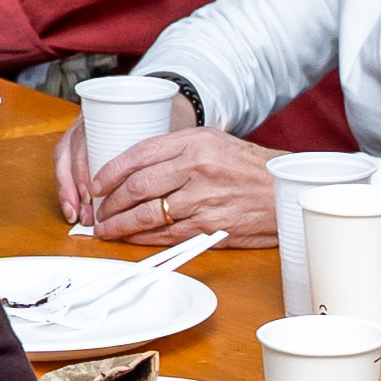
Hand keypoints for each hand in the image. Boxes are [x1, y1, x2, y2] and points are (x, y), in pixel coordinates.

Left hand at [70, 123, 272, 245]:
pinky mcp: (210, 227)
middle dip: (110, 202)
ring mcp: (203, 200)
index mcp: (195, 142)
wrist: (285, 192)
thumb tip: (135, 165)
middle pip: (137, 186)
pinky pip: (166, 235)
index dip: (110, 171)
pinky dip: (143, 239)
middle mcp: (197, 168)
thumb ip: (177, 149)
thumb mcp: (214, 142)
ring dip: (120, 224)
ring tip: (107, 228)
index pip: (139, 154)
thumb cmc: (249, 167)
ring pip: (147, 214)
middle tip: (98, 210)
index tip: (95, 183)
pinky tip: (131, 239)